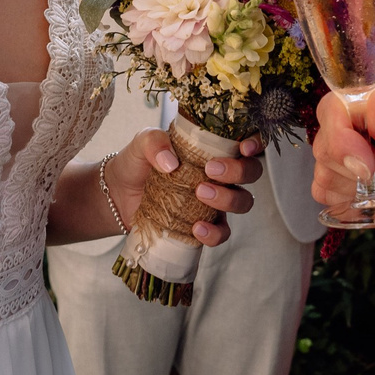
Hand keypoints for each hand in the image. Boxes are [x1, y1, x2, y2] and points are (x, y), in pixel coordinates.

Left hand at [106, 127, 261, 244]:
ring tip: (200, 194)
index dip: (256, 143)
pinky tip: (196, 228)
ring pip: (243, 201)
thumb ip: (154, 142)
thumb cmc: (137, 162)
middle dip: (239, 171)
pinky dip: (215, 232)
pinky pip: (222, 232)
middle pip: (252, 172)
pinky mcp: (204, 224)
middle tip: (211, 170)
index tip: (244, 147)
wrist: (118, 194)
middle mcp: (221, 173)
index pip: (246, 141)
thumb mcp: (141, 143)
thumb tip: (171, 162)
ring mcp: (215, 201)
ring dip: (228, 199)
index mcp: (212, 147)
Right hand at [313, 70, 374, 229]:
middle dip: (357, 168)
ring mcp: (359, 143)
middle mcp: (367, 112)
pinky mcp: (356, 174)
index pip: (339, 104)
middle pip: (327, 137)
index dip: (343, 139)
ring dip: (359, 186)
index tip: (366, 169)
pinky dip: (350, 199)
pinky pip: (328, 187)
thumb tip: (374, 100)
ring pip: (325, 165)